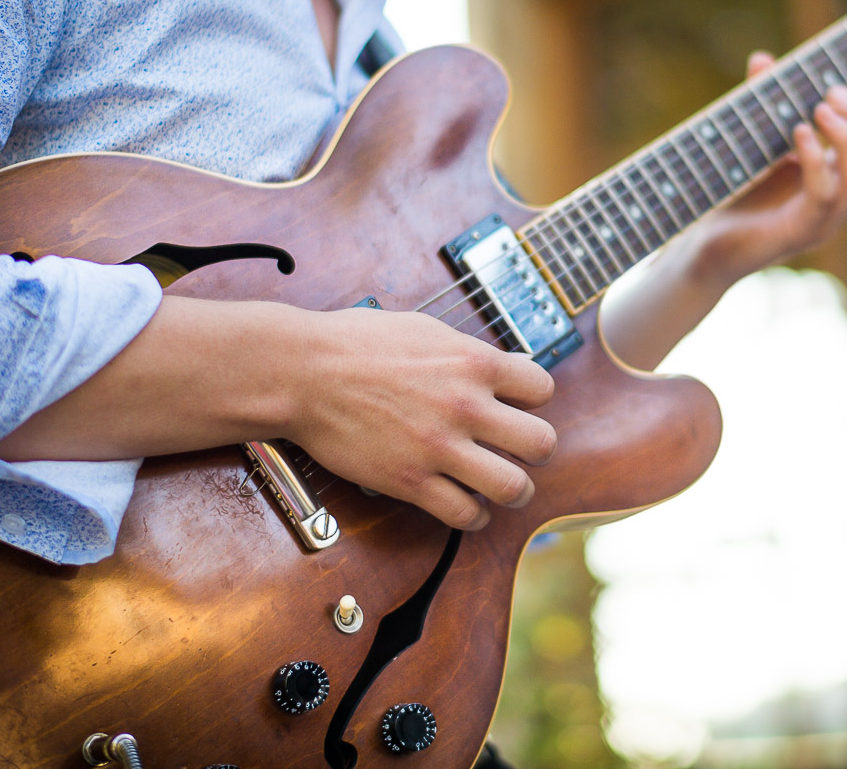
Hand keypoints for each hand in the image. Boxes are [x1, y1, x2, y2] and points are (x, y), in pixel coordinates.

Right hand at [286, 308, 556, 529]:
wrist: (304, 372)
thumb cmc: (356, 343)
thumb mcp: (425, 330)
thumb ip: (467, 352)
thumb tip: (497, 367)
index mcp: (474, 362)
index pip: (542, 389)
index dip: (533, 400)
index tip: (519, 407)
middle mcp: (466, 406)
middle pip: (541, 443)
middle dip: (537, 451)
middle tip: (523, 452)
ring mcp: (440, 447)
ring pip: (513, 487)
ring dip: (515, 491)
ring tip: (506, 487)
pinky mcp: (411, 481)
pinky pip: (465, 514)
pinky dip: (474, 516)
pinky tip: (469, 507)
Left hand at [686, 50, 846, 283]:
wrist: (701, 246)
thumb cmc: (729, 195)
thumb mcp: (750, 143)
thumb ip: (761, 104)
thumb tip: (762, 59)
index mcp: (836, 182)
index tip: (836, 86)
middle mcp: (838, 204)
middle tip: (832, 94)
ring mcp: (823, 222)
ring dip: (846, 139)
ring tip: (819, 110)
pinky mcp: (799, 233)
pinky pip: (824, 196)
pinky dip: (816, 161)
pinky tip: (799, 134)